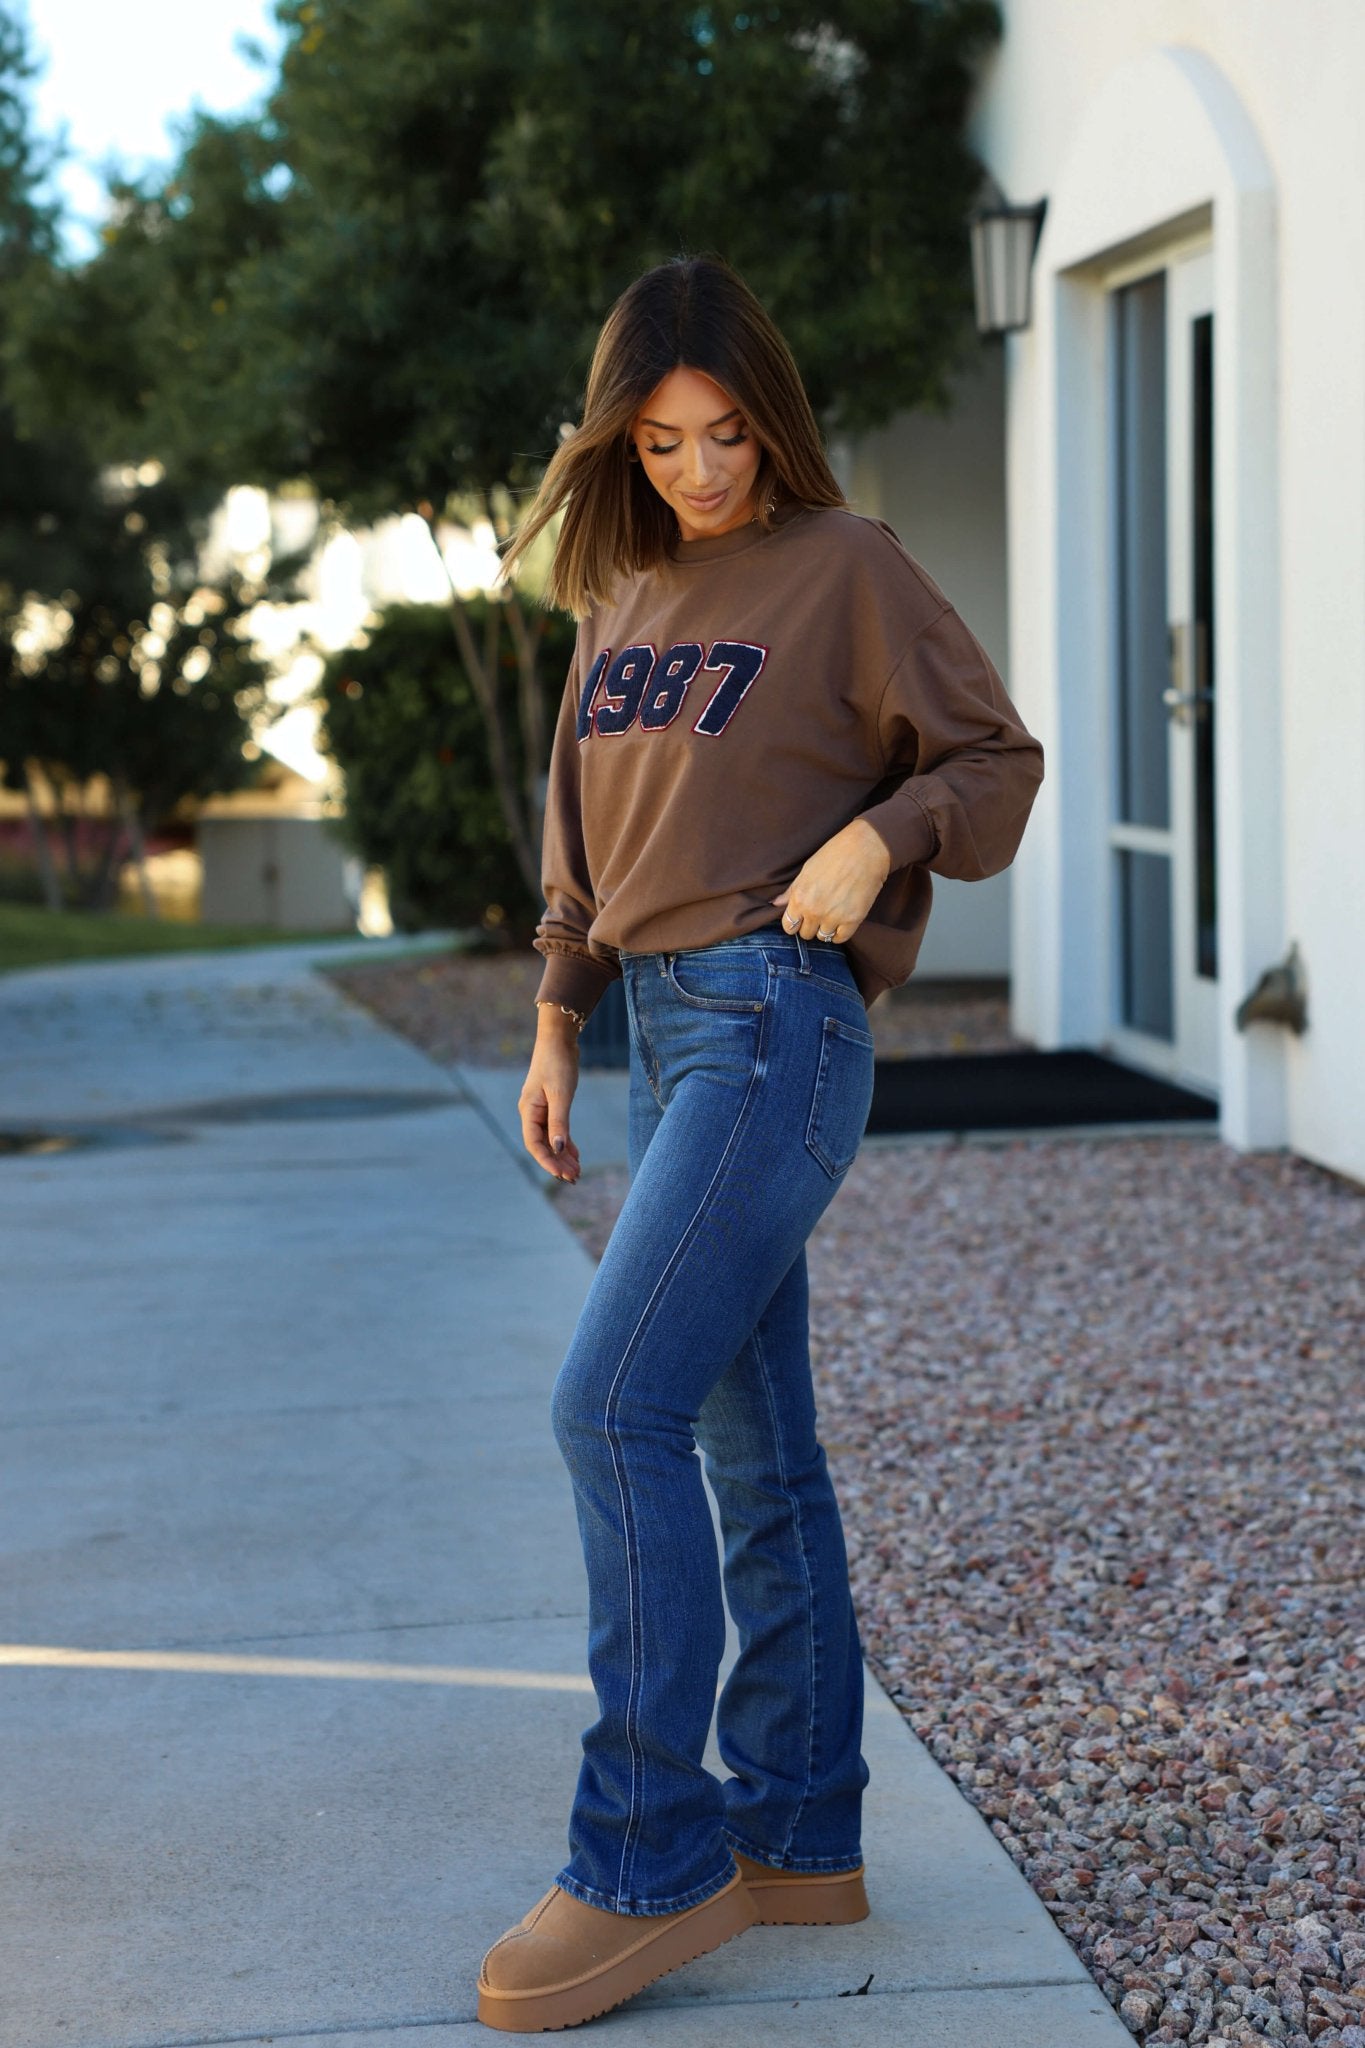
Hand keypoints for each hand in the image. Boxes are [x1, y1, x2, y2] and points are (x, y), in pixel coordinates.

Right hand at [518, 1016, 582, 1181]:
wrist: (558, 1039)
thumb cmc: (558, 1063)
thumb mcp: (560, 1094)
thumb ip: (559, 1123)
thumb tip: (558, 1149)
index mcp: (528, 1110)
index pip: (534, 1143)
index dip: (547, 1161)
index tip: (561, 1174)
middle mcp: (531, 1113)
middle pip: (542, 1145)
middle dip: (557, 1162)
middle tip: (574, 1178)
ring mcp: (540, 1109)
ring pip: (550, 1139)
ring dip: (562, 1155)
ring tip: (577, 1172)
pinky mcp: (551, 1105)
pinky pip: (556, 1130)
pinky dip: (566, 1143)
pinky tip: (575, 1155)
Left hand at [771, 817, 891, 942]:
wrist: (865, 849)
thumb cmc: (834, 854)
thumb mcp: (807, 870)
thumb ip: (792, 891)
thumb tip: (776, 903)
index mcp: (800, 898)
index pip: (789, 926)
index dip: (794, 923)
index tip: (801, 917)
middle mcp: (814, 911)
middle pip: (805, 934)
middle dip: (810, 925)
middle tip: (819, 912)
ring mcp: (834, 917)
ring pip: (823, 937)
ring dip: (825, 928)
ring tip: (832, 914)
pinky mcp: (853, 920)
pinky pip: (841, 938)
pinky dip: (840, 932)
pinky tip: (842, 920)